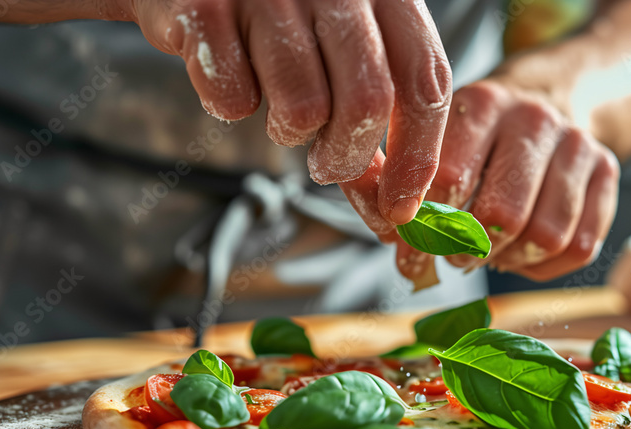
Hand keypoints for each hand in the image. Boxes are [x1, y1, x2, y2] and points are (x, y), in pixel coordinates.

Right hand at [121, 0, 451, 223]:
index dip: (417, 156)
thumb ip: (372, 110)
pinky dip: (232, 105)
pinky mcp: (205, 7)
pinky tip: (232, 75)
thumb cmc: (283, 13)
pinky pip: (233, 98)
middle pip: (368, 102)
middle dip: (349, 159)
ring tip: (279, 110)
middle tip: (328, 167)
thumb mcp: (344, 44)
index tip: (399, 207)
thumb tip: (394, 203)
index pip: (425, 81)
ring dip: (290, 132)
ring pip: (304, 107)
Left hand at [346, 80, 618, 281]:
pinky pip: (578, 246)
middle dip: (469, 249)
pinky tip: (520, 250)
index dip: (424, 226)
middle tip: (453, 253)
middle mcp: (533, 118)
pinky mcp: (607, 171)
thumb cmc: (473, 138)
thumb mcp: (428, 143)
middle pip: (502, 215)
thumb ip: (396, 188)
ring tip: (488, 251)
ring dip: (509, 259)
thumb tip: (399, 249)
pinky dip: (542, 265)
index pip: (449, 178)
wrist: (541, 99)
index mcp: (481, 103)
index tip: (410, 244)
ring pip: (546, 236)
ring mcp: (577, 144)